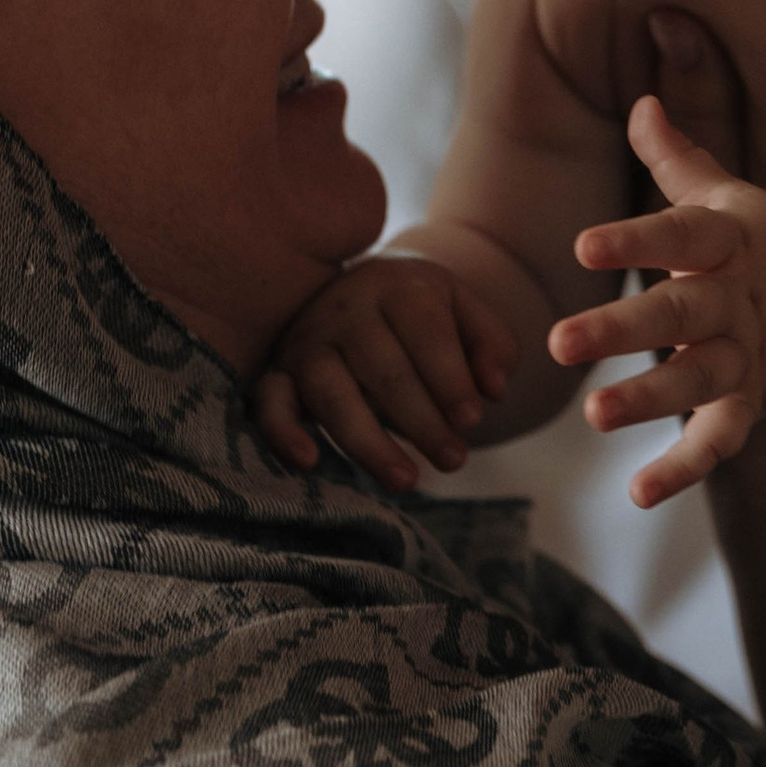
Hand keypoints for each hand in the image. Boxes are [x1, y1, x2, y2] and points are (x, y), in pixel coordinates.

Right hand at [255, 255, 516, 489]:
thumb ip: (492, 343)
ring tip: (408, 481)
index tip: (473, 421)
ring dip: (370, 443)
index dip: (450, 378)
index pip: (424, 331)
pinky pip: (270, 402)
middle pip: (384, 370)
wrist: (359, 290)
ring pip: (332, 394)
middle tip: (455, 460)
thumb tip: (495, 388)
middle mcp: (345, 308)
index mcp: (397, 285)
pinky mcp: (279, 372)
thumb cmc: (420, 313)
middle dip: (422, 421)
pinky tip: (309, 463)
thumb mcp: (463, 309)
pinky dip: (283, 433)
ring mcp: (307, 341)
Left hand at [545, 95, 765, 508]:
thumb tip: (641, 101)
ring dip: (648, 399)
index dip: (634, 240)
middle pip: (679, 313)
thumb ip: (676, 159)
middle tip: (559, 342)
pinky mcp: (752, 403)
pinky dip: (685, 468)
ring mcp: (747, 355)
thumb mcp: (728, 197)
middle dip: (621, 329)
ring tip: (593, 416)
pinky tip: (639, 493)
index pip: (679, 234)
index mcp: (727, 242)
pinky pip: (720, 439)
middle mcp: (736, 300)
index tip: (582, 245)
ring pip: (698, 379)